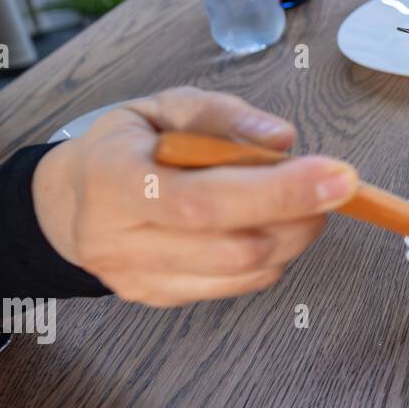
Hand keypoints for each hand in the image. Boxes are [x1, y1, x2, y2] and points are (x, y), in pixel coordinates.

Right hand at [32, 88, 358, 306]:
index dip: (277, 192)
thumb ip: (222, 116)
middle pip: (231, 246)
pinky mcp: (158, 299)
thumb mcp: (163, 107)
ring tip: (305, 202)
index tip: (339, 176)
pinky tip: (272, 227)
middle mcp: (118, 238)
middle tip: (337, 186)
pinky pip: (235, 288)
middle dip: (300, 215)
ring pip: (241, 273)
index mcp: (112, 178)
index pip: (202, 199)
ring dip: (295, 237)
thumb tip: (281, 140)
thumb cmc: (128, 146)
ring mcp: (137, 278)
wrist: (69, 202)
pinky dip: (272, 258)